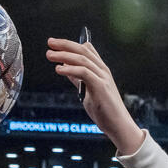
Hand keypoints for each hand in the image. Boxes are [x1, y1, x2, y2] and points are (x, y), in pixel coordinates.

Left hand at [46, 38, 144, 154]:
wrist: (118, 125)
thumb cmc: (105, 110)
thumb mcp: (88, 91)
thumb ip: (78, 79)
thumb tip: (65, 68)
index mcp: (101, 70)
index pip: (87, 49)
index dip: (70, 44)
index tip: (55, 44)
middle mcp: (103, 70)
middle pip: (83, 50)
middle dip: (65, 44)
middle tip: (50, 43)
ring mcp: (103, 78)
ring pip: (82, 59)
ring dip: (64, 55)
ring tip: (50, 55)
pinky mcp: (100, 87)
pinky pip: (83, 73)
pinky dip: (70, 69)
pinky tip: (59, 69)